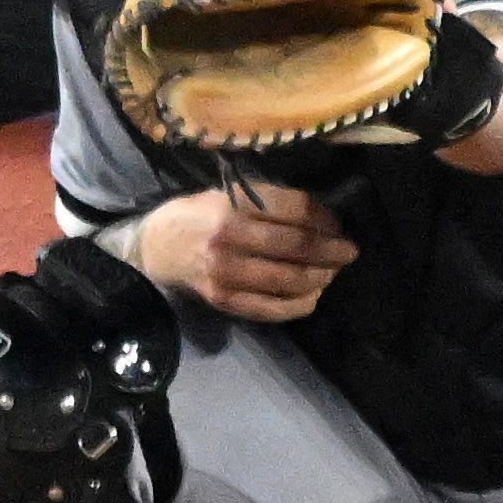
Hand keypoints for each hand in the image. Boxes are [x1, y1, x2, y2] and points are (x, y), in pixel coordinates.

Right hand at [135, 180, 353, 322]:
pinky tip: (312, 294)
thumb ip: (267, 203)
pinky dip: (301, 303)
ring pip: (290, 280)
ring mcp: (226, 274)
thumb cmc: (195, 215)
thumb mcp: (226, 194)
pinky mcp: (224, 300)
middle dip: (332, 250)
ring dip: (321, 277)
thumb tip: (321, 218)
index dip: (325, 218)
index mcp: (230, 205)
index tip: (339, 225)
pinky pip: (274, 308)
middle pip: (297, 247)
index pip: (293, 211)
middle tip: (349, 251)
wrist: (153, 248)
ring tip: (331, 271)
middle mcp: (228, 239)